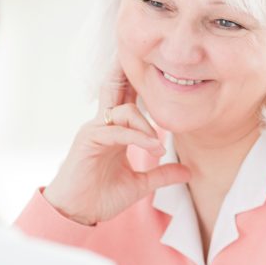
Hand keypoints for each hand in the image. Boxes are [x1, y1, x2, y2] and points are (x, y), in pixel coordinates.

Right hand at [43, 70, 190, 225]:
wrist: (76, 214)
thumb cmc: (100, 197)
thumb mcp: (139, 185)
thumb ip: (162, 175)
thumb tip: (189, 171)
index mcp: (114, 132)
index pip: (128, 101)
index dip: (139, 84)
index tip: (156, 69)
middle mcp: (103, 125)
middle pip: (116, 89)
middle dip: (127, 70)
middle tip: (144, 50)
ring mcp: (95, 130)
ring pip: (124, 110)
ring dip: (146, 125)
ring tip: (158, 147)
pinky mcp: (89, 140)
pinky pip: (118, 131)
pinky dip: (138, 136)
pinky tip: (153, 147)